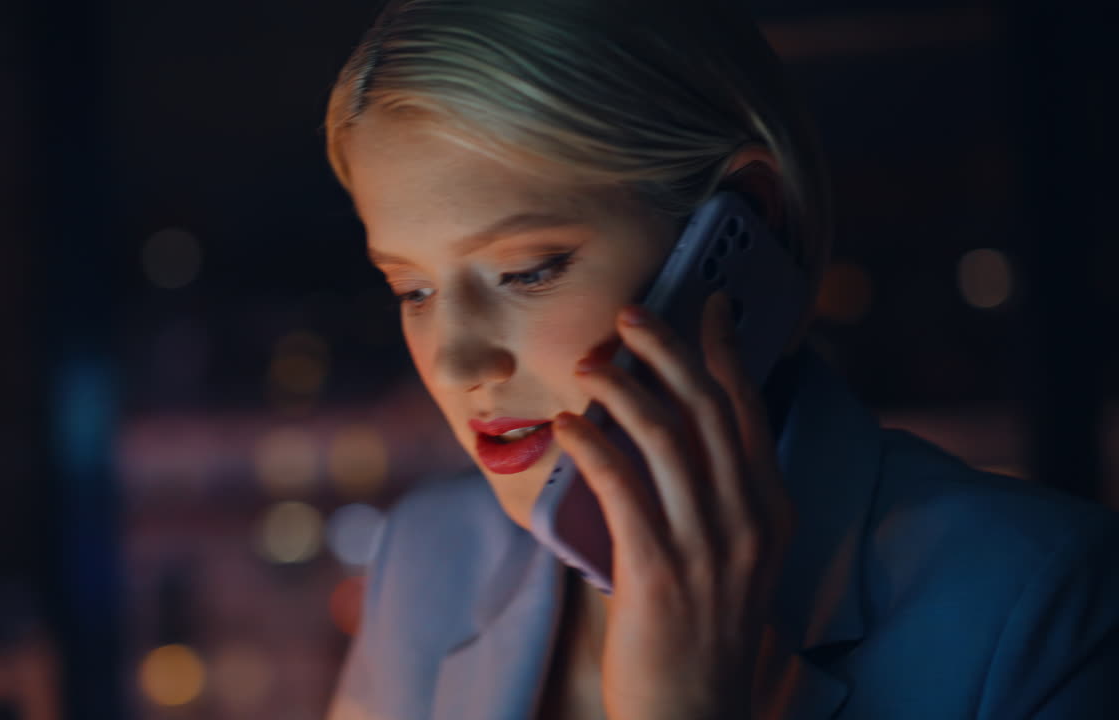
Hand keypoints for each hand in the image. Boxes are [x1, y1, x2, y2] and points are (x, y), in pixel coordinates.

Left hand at [550, 291, 793, 719]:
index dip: (726, 352)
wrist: (694, 712)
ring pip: (664, 435)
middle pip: (708, 408)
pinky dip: (592, 443)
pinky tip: (569, 424)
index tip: (708, 305)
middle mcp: (748, 519)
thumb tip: (672, 431)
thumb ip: (718, 497)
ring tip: (588, 362)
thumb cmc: (704, 633)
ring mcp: (706, 545)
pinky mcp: (657, 569)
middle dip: (669, 349)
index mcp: (771, 510)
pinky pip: (621, 484)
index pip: (750, 411)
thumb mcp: (734, 557)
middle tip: (632, 314)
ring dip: (622, 386)